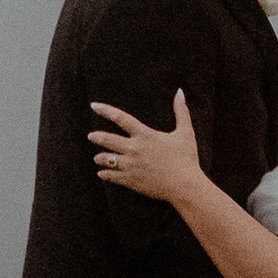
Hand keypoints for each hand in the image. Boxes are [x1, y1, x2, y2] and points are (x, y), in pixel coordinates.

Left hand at [90, 91, 204, 202]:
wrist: (184, 186)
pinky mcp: (131, 181)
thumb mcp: (185, 132)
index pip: (121, 118)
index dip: (106, 110)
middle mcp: (134, 149)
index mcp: (145, 135)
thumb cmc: (187, 159)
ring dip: (99, 158)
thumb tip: (180, 92)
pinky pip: (111, 176)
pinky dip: (105, 174)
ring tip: (97, 158)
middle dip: (96, 137)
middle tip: (91, 136)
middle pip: (108, 139)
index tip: (94, 106)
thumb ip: (181, 111)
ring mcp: (131, 166)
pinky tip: (102, 174)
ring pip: (107, 159)